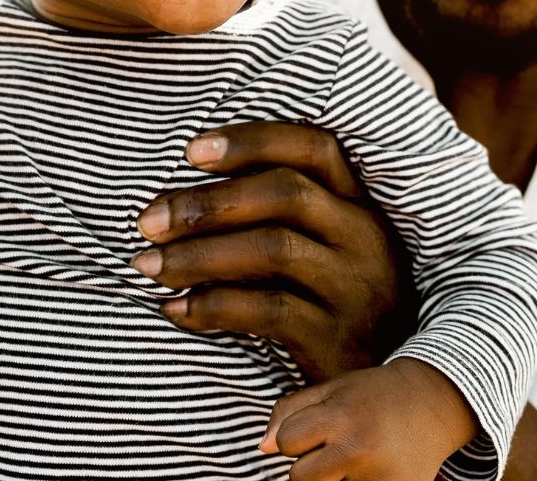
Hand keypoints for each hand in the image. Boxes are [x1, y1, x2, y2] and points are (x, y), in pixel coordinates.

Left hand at [131, 121, 416, 380]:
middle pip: (284, 193)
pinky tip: (175, 309)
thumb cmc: (333, 302)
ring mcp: (355, 288)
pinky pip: (268, 311)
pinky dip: (212, 306)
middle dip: (207, 202)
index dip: (249, 141)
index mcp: (357, 203)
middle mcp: (363, 237)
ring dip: (199, 254)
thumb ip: (276, 213)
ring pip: (273, 248)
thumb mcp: (324, 248)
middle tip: (147, 221)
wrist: (388, 395)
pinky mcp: (338, 340)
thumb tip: (181, 197)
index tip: (190, 151)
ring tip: (148, 265)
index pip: (311, 146)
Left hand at [260, 358, 477, 480]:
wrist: (432, 403)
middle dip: (308, 466)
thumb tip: (263, 448)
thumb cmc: (373, 394)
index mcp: (340, 417)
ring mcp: (379, 480)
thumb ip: (289, 412)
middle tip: (333, 449)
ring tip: (354, 460)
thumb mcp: (331, 388)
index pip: (287, 442)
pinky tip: (369, 472)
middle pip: (299, 479)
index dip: (294, 437)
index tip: (312, 431)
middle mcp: (359, 450)